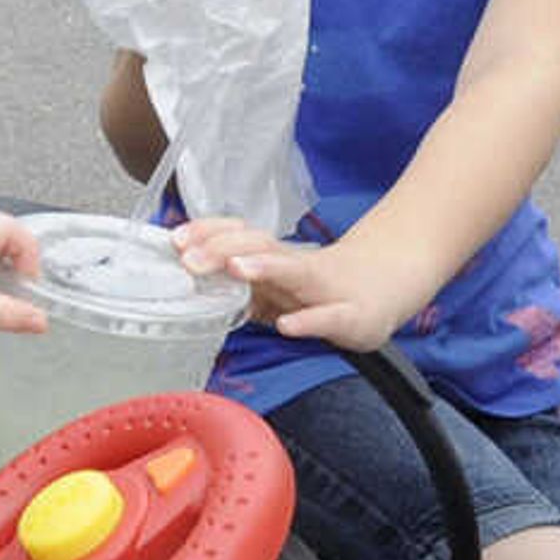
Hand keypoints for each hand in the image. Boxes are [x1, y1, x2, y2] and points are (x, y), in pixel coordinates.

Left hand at [168, 217, 411, 352]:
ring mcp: (324, 289)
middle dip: (224, 249)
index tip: (176, 238)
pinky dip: (309, 321)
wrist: (383, 288)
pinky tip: (288, 326)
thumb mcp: (274, 281)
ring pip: (294, 272)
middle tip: (191, 259)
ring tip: (237, 269)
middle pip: (259, 247)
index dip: (208, 233)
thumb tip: (188, 274)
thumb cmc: (321, 287)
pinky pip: (328, 318)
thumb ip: (237, 279)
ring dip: (264, 268)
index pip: (239, 235)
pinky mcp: (350, 316)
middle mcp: (296, 266)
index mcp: (275, 258)